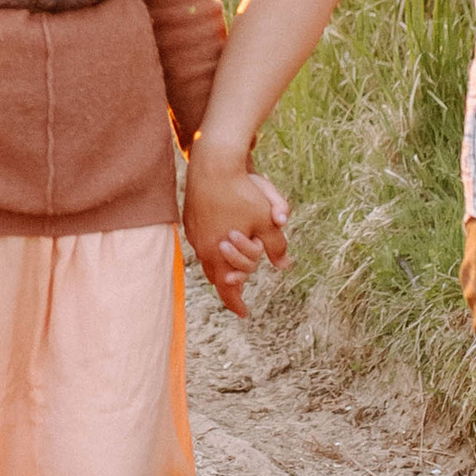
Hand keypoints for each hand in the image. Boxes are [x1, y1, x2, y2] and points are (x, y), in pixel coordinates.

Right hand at [185, 145, 289, 315]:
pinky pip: (201, 241)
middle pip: (214, 275)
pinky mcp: (190, 218)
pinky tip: (220, 240)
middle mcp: (201, 247)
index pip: (226, 289)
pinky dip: (212, 246)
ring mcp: (193, 232)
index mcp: (218, 254)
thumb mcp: (267, 221)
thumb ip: (277, 247)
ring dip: (219, 264)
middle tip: (238, 289)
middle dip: (228, 284)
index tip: (244, 313)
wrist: (213, 162)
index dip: (236, 303)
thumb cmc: (242, 192)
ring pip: (206, 258)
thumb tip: (285, 265)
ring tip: (230, 267)